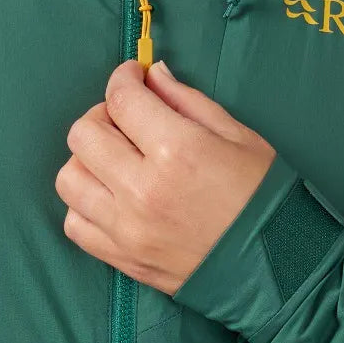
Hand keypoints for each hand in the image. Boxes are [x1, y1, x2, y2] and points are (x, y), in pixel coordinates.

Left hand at [57, 59, 276, 293]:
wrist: (274, 267)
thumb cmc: (264, 197)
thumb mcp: (238, 136)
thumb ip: (186, 101)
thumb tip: (152, 75)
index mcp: (176, 150)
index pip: (122, 99)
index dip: (124, 78)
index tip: (133, 77)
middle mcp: (142, 189)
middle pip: (84, 134)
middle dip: (102, 115)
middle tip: (126, 119)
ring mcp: (127, 228)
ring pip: (69, 178)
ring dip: (87, 161)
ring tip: (115, 161)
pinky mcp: (122, 257)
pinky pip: (75, 224)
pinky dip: (84, 205)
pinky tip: (110, 197)